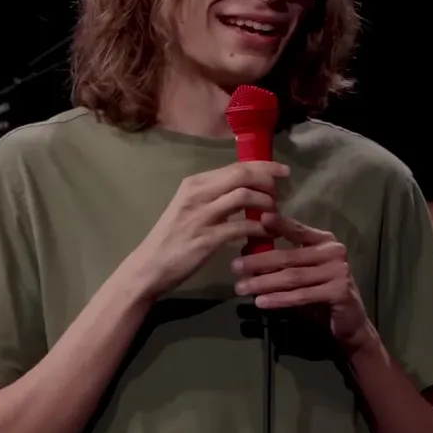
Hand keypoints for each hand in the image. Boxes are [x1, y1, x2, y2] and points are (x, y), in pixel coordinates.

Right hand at [129, 160, 289, 296]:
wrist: (150, 266)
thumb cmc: (171, 238)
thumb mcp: (189, 208)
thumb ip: (213, 197)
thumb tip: (244, 190)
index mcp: (194, 184)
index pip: (235, 166)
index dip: (263, 166)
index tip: (282, 171)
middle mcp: (197, 194)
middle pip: (241, 175)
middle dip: (268, 179)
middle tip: (281, 190)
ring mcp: (202, 216)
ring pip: (244, 196)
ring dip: (266, 203)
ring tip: (274, 214)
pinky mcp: (207, 239)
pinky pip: (242, 226)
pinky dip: (260, 228)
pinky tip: (268, 233)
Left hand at [231, 213, 372, 353]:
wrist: (350, 322)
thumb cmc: (321, 293)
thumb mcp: (302, 272)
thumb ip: (283, 260)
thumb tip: (248, 251)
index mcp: (325, 241)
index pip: (298, 230)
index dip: (280, 223)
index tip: (260, 218)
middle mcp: (334, 251)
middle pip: (290, 256)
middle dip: (259, 261)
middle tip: (235, 266)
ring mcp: (338, 271)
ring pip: (293, 276)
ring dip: (264, 282)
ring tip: (242, 287)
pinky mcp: (339, 291)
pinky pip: (302, 295)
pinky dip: (279, 299)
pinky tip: (261, 302)